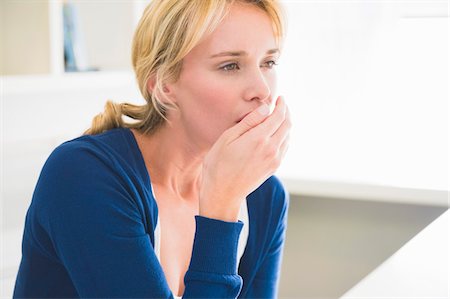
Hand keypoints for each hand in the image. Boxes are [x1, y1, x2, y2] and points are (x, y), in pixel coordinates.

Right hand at [199, 96, 290, 221]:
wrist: (223, 193)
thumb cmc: (219, 165)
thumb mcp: (227, 138)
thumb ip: (248, 122)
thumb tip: (265, 108)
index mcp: (259, 139)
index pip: (279, 116)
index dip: (281, 105)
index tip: (280, 98)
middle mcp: (271, 149)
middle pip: (288, 125)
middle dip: (286, 112)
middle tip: (280, 105)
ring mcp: (274, 160)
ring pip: (288, 137)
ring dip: (286, 125)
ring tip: (278, 118)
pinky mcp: (273, 168)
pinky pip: (285, 148)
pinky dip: (284, 137)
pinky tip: (276, 135)